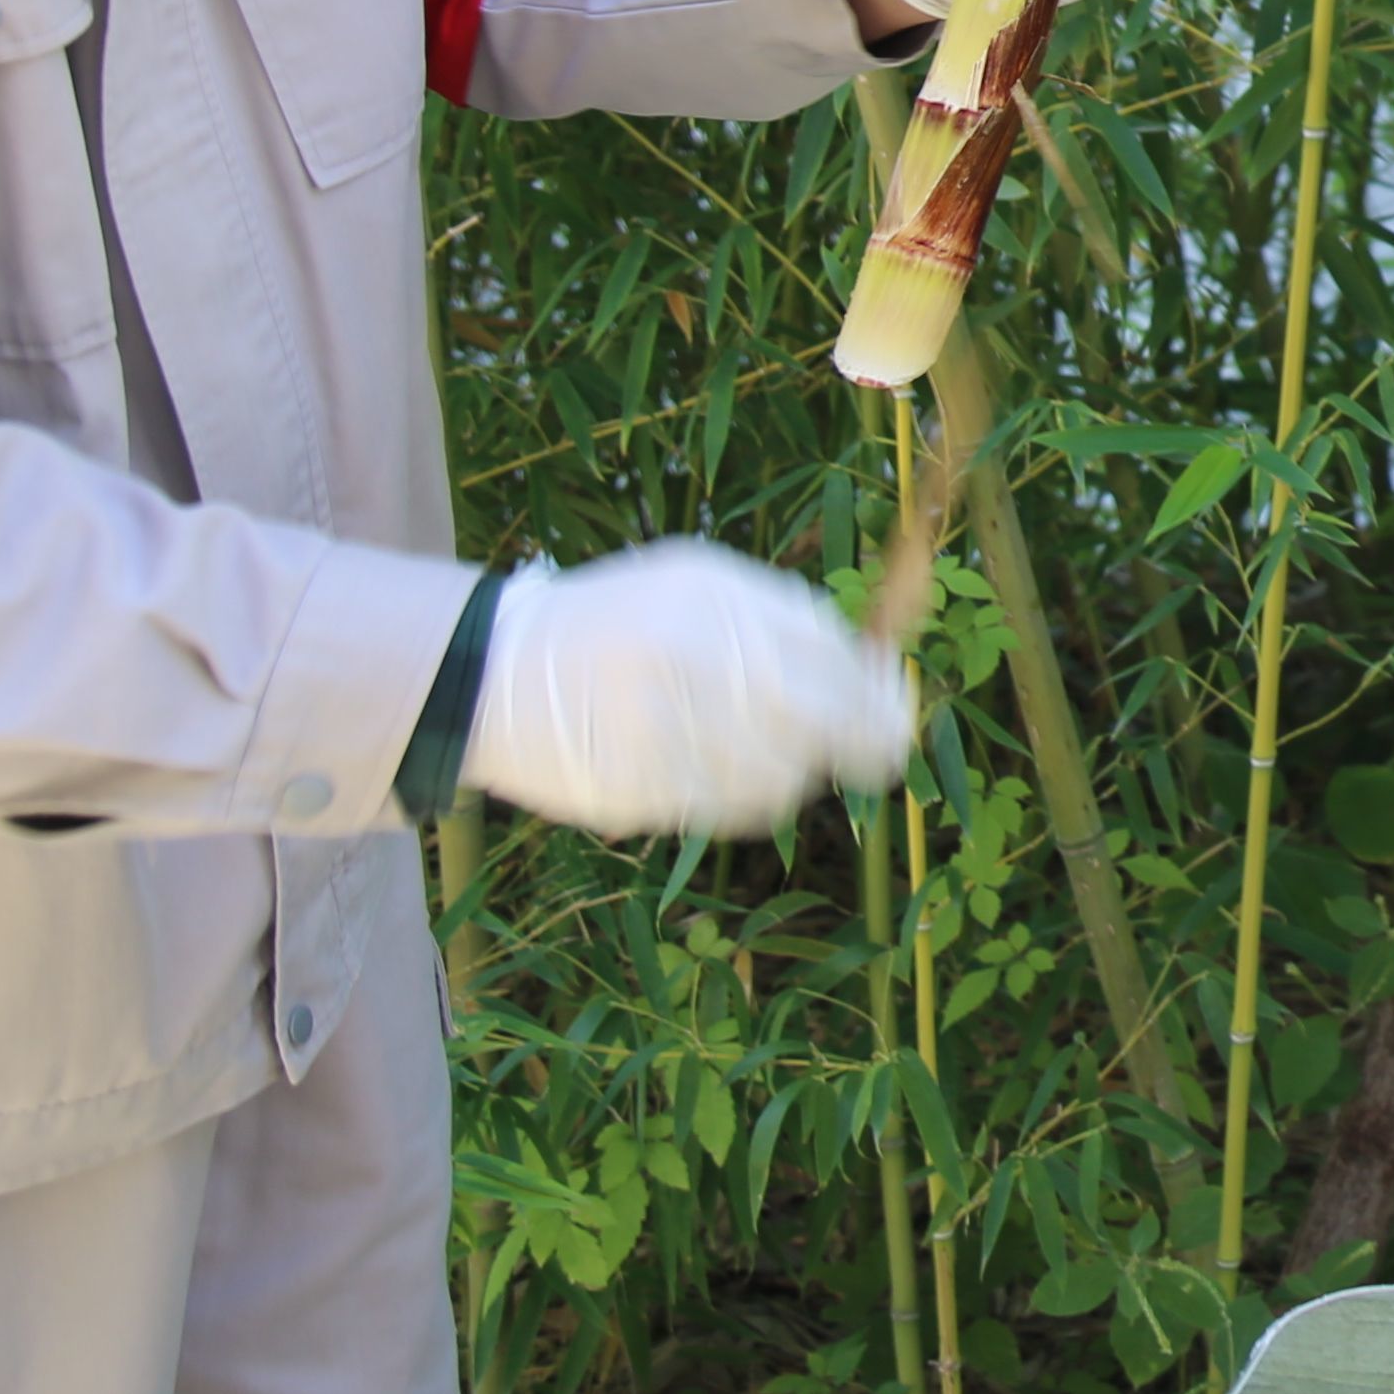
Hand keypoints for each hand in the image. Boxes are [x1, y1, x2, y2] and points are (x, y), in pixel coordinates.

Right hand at [463, 544, 918, 835]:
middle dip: (860, 746)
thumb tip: (877, 666)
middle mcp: (684, 664)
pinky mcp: (630, 793)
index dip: (877, 698)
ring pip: (776, 779)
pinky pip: (722, 812)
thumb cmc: (620, 618)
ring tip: (777, 755)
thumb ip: (785, 617)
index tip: (900, 718)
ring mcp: (655, 734)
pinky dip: (742, 801)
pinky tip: (727, 776)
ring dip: (796, 774)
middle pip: (814, 723)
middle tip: (880, 757)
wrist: (494, 670)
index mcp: (709, 603)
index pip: (827, 659)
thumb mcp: (698, 582)